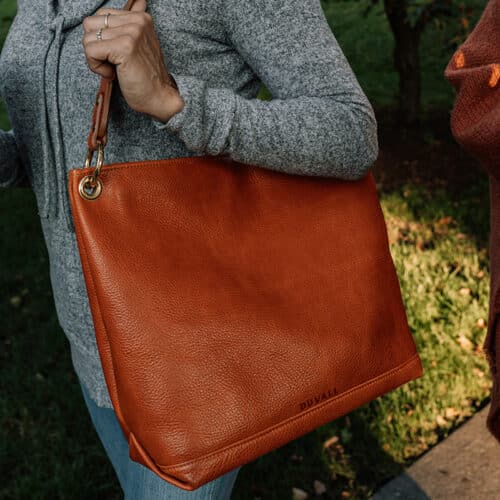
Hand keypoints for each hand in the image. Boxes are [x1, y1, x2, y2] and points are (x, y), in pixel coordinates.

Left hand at [82, 0, 183, 121]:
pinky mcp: (124, 47)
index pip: (100, 17)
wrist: (159, 98)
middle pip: (90, 25)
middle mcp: (137, 21)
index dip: (102, 40)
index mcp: (140, 18)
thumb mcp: (140, 45)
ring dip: (96, 60)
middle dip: (95, 47)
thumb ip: (133, 23)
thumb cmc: (147, 78)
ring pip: (88, 39)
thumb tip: (140, 0)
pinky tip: (113, 74)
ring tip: (115, 69)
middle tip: (114, 64)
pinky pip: (90, 51)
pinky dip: (97, 67)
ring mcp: (131, 33)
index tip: (118, 56)